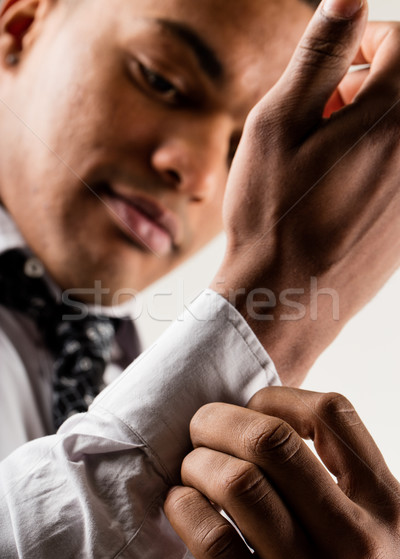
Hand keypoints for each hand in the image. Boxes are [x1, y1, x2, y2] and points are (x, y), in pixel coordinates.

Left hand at [165, 388, 399, 558]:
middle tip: (201, 428)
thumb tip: (265, 419)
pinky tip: (182, 505)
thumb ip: (341, 481)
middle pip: (270, 439)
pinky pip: (214, 541)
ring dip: (198, 463)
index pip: (333, 414)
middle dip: (219, 420)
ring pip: (238, 482)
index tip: (252, 408)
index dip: (279, 397)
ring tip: (192, 469)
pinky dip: (185, 509)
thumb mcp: (376, 530)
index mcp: (386, 505)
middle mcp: (355, 539)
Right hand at [211, 0, 399, 384]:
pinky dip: (375, 161)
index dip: (364, 43)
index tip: (333, 68)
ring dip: (370, 124)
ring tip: (324, 154)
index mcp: (392, 116)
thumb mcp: (279, 124)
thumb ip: (320, 55)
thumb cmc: (273, 213)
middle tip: (322, 114)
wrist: (290, 297)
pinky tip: (336, 189)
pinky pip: (399, 171)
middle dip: (367, 84)